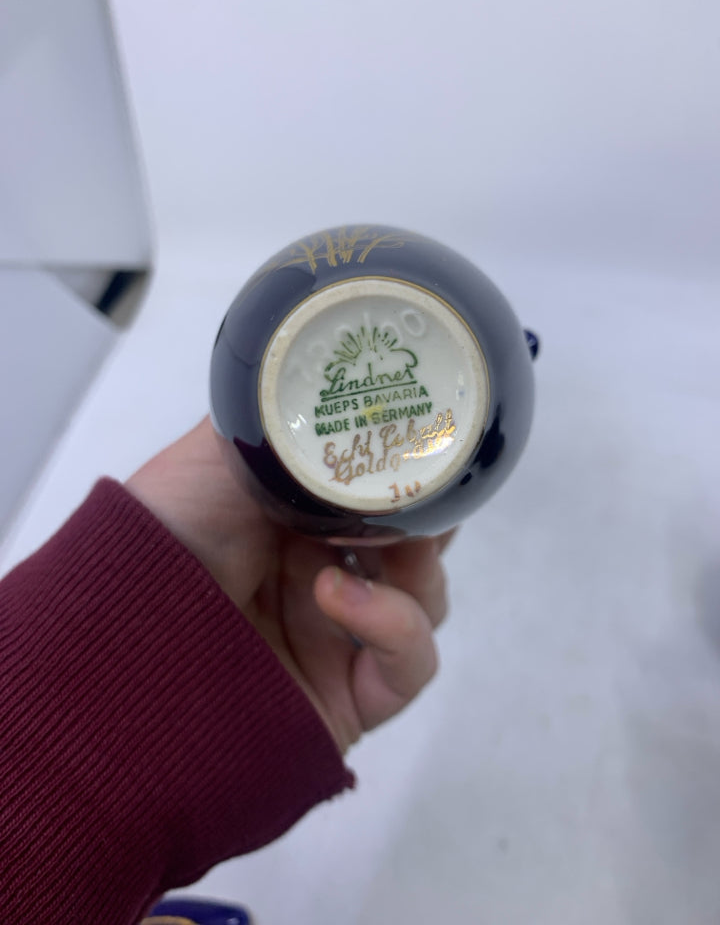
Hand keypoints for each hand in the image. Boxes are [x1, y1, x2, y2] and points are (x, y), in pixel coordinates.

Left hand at [126, 417, 448, 752]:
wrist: (119, 631)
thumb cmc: (162, 532)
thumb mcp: (220, 448)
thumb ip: (276, 413)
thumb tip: (320, 370)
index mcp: (303, 524)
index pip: (384, 500)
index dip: (417, 477)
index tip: (436, 447)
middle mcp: (326, 578)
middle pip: (417, 552)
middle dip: (433, 524)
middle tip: (436, 495)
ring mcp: (341, 639)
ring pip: (428, 605)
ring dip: (418, 571)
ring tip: (385, 544)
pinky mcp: (352, 697)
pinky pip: (411, 666)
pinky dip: (395, 626)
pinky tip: (341, 595)